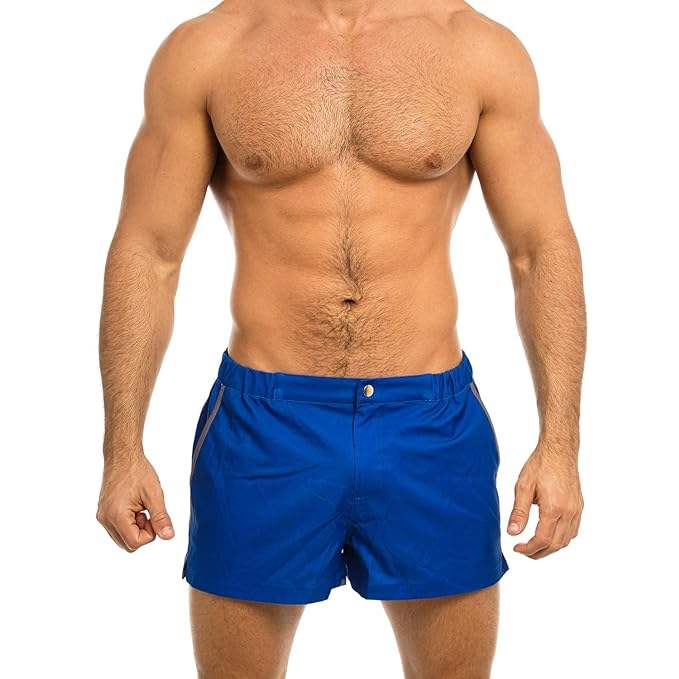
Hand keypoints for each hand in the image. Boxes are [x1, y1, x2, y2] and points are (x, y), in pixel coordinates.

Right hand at [96, 453, 173, 551]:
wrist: (122, 456)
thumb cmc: (137, 471)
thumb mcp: (154, 494)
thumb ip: (161, 518)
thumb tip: (168, 536)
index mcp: (116, 516)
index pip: (135, 542)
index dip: (150, 533)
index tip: (153, 515)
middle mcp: (105, 519)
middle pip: (128, 544)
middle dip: (143, 532)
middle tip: (147, 511)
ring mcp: (103, 516)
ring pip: (123, 538)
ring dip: (136, 527)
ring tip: (140, 507)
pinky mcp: (104, 512)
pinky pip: (118, 528)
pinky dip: (129, 522)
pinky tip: (134, 506)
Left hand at [508, 444, 582, 558]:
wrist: (559, 451)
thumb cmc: (541, 465)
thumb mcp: (523, 486)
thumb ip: (519, 512)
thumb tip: (513, 532)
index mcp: (554, 508)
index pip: (542, 539)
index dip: (529, 549)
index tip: (517, 548)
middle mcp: (569, 512)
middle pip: (556, 544)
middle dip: (539, 552)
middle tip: (524, 551)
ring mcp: (576, 510)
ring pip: (566, 540)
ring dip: (551, 547)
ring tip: (535, 546)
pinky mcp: (579, 506)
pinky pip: (573, 530)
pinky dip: (562, 538)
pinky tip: (551, 535)